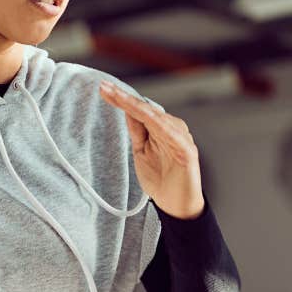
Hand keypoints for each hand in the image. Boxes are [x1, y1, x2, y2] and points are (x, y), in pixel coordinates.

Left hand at [98, 79, 204, 219]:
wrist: (175, 204)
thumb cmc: (160, 178)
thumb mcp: (141, 150)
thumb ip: (137, 131)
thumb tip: (127, 109)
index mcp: (160, 128)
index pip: (139, 110)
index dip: (122, 99)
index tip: (103, 89)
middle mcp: (172, 128)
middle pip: (145, 109)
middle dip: (124, 98)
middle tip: (105, 87)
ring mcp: (180, 138)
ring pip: (156, 117)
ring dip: (137, 105)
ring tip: (119, 97)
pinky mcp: (187, 151)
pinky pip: (172, 133)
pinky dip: (158, 123)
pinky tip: (145, 114)